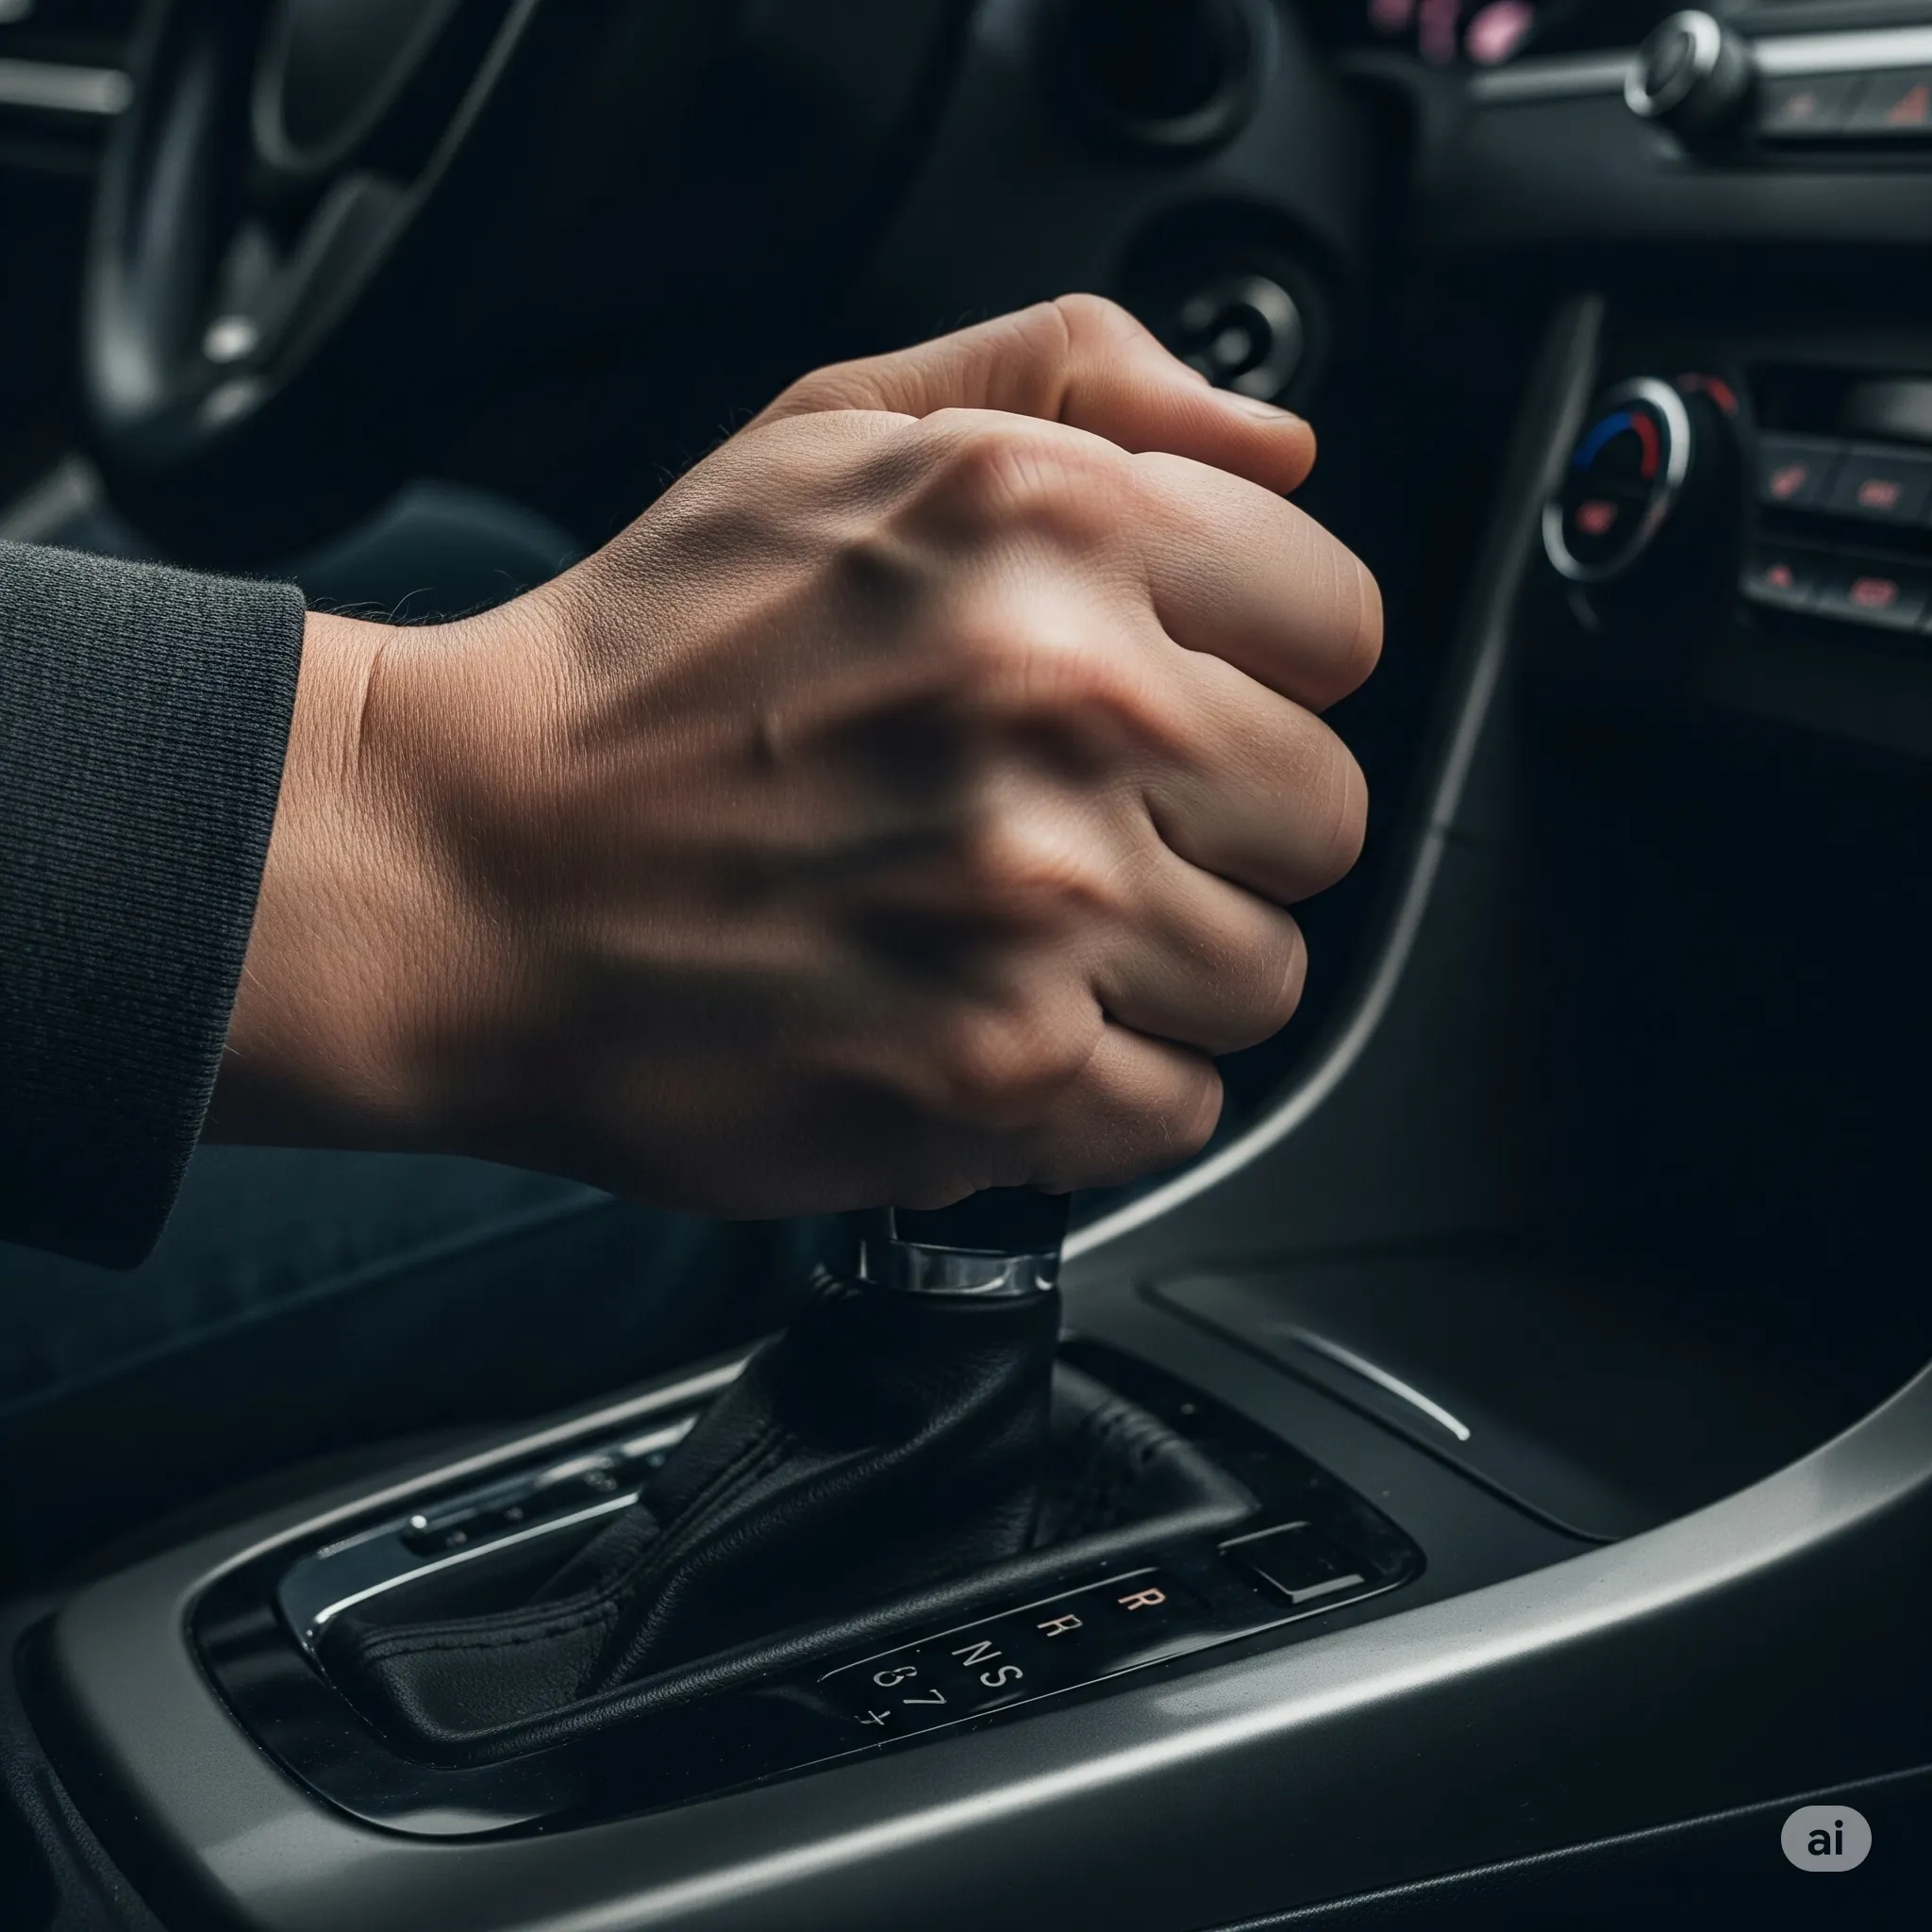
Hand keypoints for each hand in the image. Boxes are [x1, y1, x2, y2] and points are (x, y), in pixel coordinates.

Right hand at [212, 296, 1379, 1212]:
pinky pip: (1178, 1106)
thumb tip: (1281, 454)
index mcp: (1055, 531)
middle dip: (1218, 827)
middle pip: (1321, 815)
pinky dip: (1100, 1086)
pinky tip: (987, 1022)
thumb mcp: (832, 433)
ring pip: (1266, 977)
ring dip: (1158, 967)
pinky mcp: (995, 1074)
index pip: (1339, 627)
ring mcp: (1039, 908)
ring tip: (1013, 933)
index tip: (1179, 703)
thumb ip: (1076, 380)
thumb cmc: (643, 666)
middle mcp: (1069, 711)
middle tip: (1078, 828)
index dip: (1262, 671)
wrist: (465, 870)